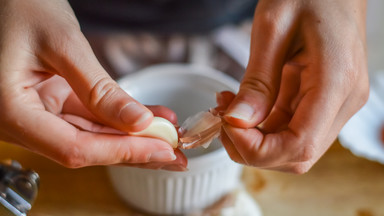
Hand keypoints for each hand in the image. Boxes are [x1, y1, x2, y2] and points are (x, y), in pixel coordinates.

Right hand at [0, 0, 185, 169]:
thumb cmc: (19, 8)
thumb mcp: (63, 45)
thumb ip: (99, 88)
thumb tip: (139, 122)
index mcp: (10, 112)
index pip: (74, 148)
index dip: (122, 152)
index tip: (162, 149)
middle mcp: (20, 121)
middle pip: (86, 148)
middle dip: (134, 150)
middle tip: (174, 153)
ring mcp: (37, 113)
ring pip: (91, 135)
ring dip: (131, 136)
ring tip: (169, 134)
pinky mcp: (51, 102)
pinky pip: (89, 116)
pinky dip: (119, 117)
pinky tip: (151, 117)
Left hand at [220, 0, 367, 172]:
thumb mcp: (274, 29)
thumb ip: (257, 81)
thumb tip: (237, 122)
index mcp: (337, 83)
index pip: (299, 145)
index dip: (256, 148)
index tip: (227, 125)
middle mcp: (343, 101)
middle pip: (297, 154)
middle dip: (252, 148)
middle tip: (222, 121)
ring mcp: (336, 103)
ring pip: (291, 145)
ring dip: (254, 137)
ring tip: (226, 109)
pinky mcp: (323, 99)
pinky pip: (290, 127)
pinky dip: (261, 125)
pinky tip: (241, 107)